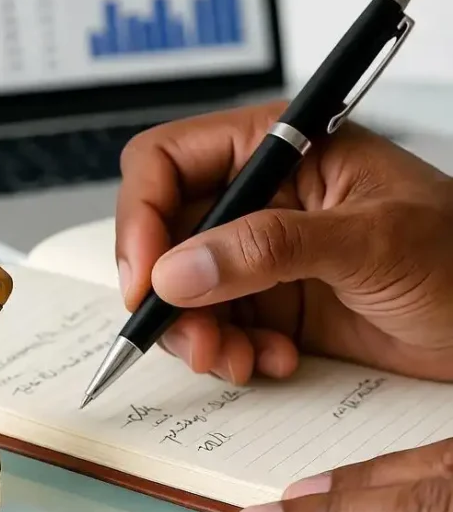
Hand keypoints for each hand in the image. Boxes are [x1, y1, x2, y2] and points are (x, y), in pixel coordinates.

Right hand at [115, 100, 452, 383]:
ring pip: (183, 290)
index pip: (167, 161)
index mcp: (278, 149)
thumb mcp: (371, 242)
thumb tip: (178, 269)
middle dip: (168, 292)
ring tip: (237, 360)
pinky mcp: (273, 304)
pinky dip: (231, 353)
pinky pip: (218, 328)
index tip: (145, 279)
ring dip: (197, 333)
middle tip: (192, 339)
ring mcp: (262, 254)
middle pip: (164, 233)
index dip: (140, 216)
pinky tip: (274, 362)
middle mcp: (259, 197)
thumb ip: (272, 248)